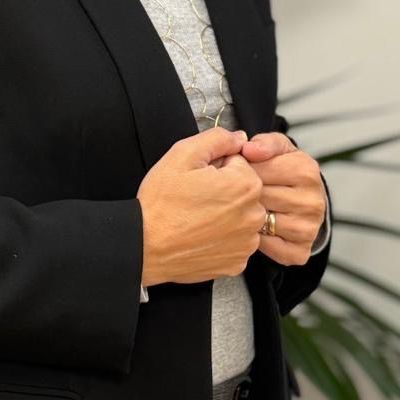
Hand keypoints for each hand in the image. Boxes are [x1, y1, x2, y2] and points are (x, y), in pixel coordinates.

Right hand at [136, 127, 265, 285]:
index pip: (239, 164)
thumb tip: (239, 137)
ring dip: (225, 215)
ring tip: (196, 217)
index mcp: (245, 185)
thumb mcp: (182, 155)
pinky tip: (201, 235)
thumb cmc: (161, 203)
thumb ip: (216, 139)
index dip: (216, 168)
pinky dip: (222, 238)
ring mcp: (246, 242)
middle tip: (195, 198)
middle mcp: (254, 215)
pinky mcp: (237, 262)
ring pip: (241, 217)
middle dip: (224, 190)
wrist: (145, 247)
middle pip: (243, 191)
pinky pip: (236, 242)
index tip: (197, 179)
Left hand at [239, 133, 325, 265]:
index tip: (237, 172)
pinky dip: (254, 239)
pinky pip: (265, 247)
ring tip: (243, 208)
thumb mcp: (279, 150)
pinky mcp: (299, 251)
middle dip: (241, 194)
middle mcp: (313, 201)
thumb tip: (249, 149)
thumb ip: (265, 143)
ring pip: (259, 222)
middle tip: (234, 192)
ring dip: (246, 216)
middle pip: (258, 197)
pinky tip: (253, 228)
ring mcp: (308, 228)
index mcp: (307, 170)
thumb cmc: (284, 172)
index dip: (241, 170)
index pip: (259, 170)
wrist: (302, 202)